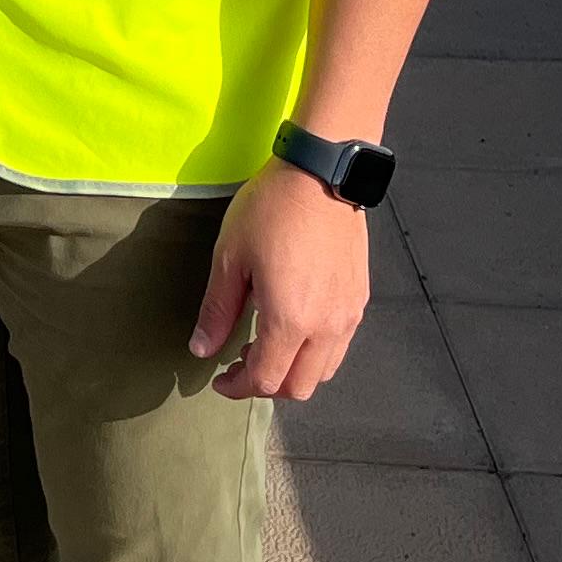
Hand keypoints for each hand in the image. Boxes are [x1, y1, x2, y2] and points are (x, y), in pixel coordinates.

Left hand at [189, 161, 371, 400]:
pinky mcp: (359, 298)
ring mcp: (348, 314)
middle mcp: (326, 326)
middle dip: (266, 385)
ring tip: (265, 342)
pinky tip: (293, 323)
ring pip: (324, 371)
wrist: (320, 174)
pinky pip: (339, 345)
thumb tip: (202, 349)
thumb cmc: (271, 210)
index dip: (238, 387)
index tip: (219, 379)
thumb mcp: (230, 258)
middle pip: (299, 387)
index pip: (266, 380)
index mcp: (290, 320)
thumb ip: (217, 310)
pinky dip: (315, 352)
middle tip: (240, 362)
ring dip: (293, 371)